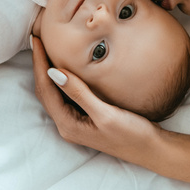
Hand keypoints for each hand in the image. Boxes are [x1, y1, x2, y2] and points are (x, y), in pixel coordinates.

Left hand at [31, 36, 159, 162]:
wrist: (152, 150)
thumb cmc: (132, 135)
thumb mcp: (105, 113)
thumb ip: (79, 93)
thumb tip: (53, 72)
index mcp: (68, 125)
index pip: (46, 88)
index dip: (40, 63)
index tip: (37, 40)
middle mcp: (67, 126)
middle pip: (45, 91)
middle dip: (40, 65)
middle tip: (37, 39)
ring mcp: (75, 123)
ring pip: (54, 93)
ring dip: (48, 71)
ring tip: (46, 49)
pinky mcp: (84, 119)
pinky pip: (65, 96)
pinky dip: (61, 79)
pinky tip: (65, 67)